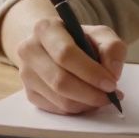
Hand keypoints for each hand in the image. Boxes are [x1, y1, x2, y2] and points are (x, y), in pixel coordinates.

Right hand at [12, 15, 126, 114]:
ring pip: (58, 98)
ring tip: (102, 98)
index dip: (91, 72)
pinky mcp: (29, 93)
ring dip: (85, 104)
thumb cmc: (78, 39)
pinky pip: (55, 109)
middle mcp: (30, 50)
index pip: (66, 54)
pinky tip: (88, 101)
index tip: (111, 84)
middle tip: (110, 96)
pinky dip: (76, 109)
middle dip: (90, 93)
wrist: (53, 45)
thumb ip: (112, 48)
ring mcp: (26, 73)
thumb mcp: (100, 34)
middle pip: (60, 80)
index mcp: (46, 29)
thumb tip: (112, 73)